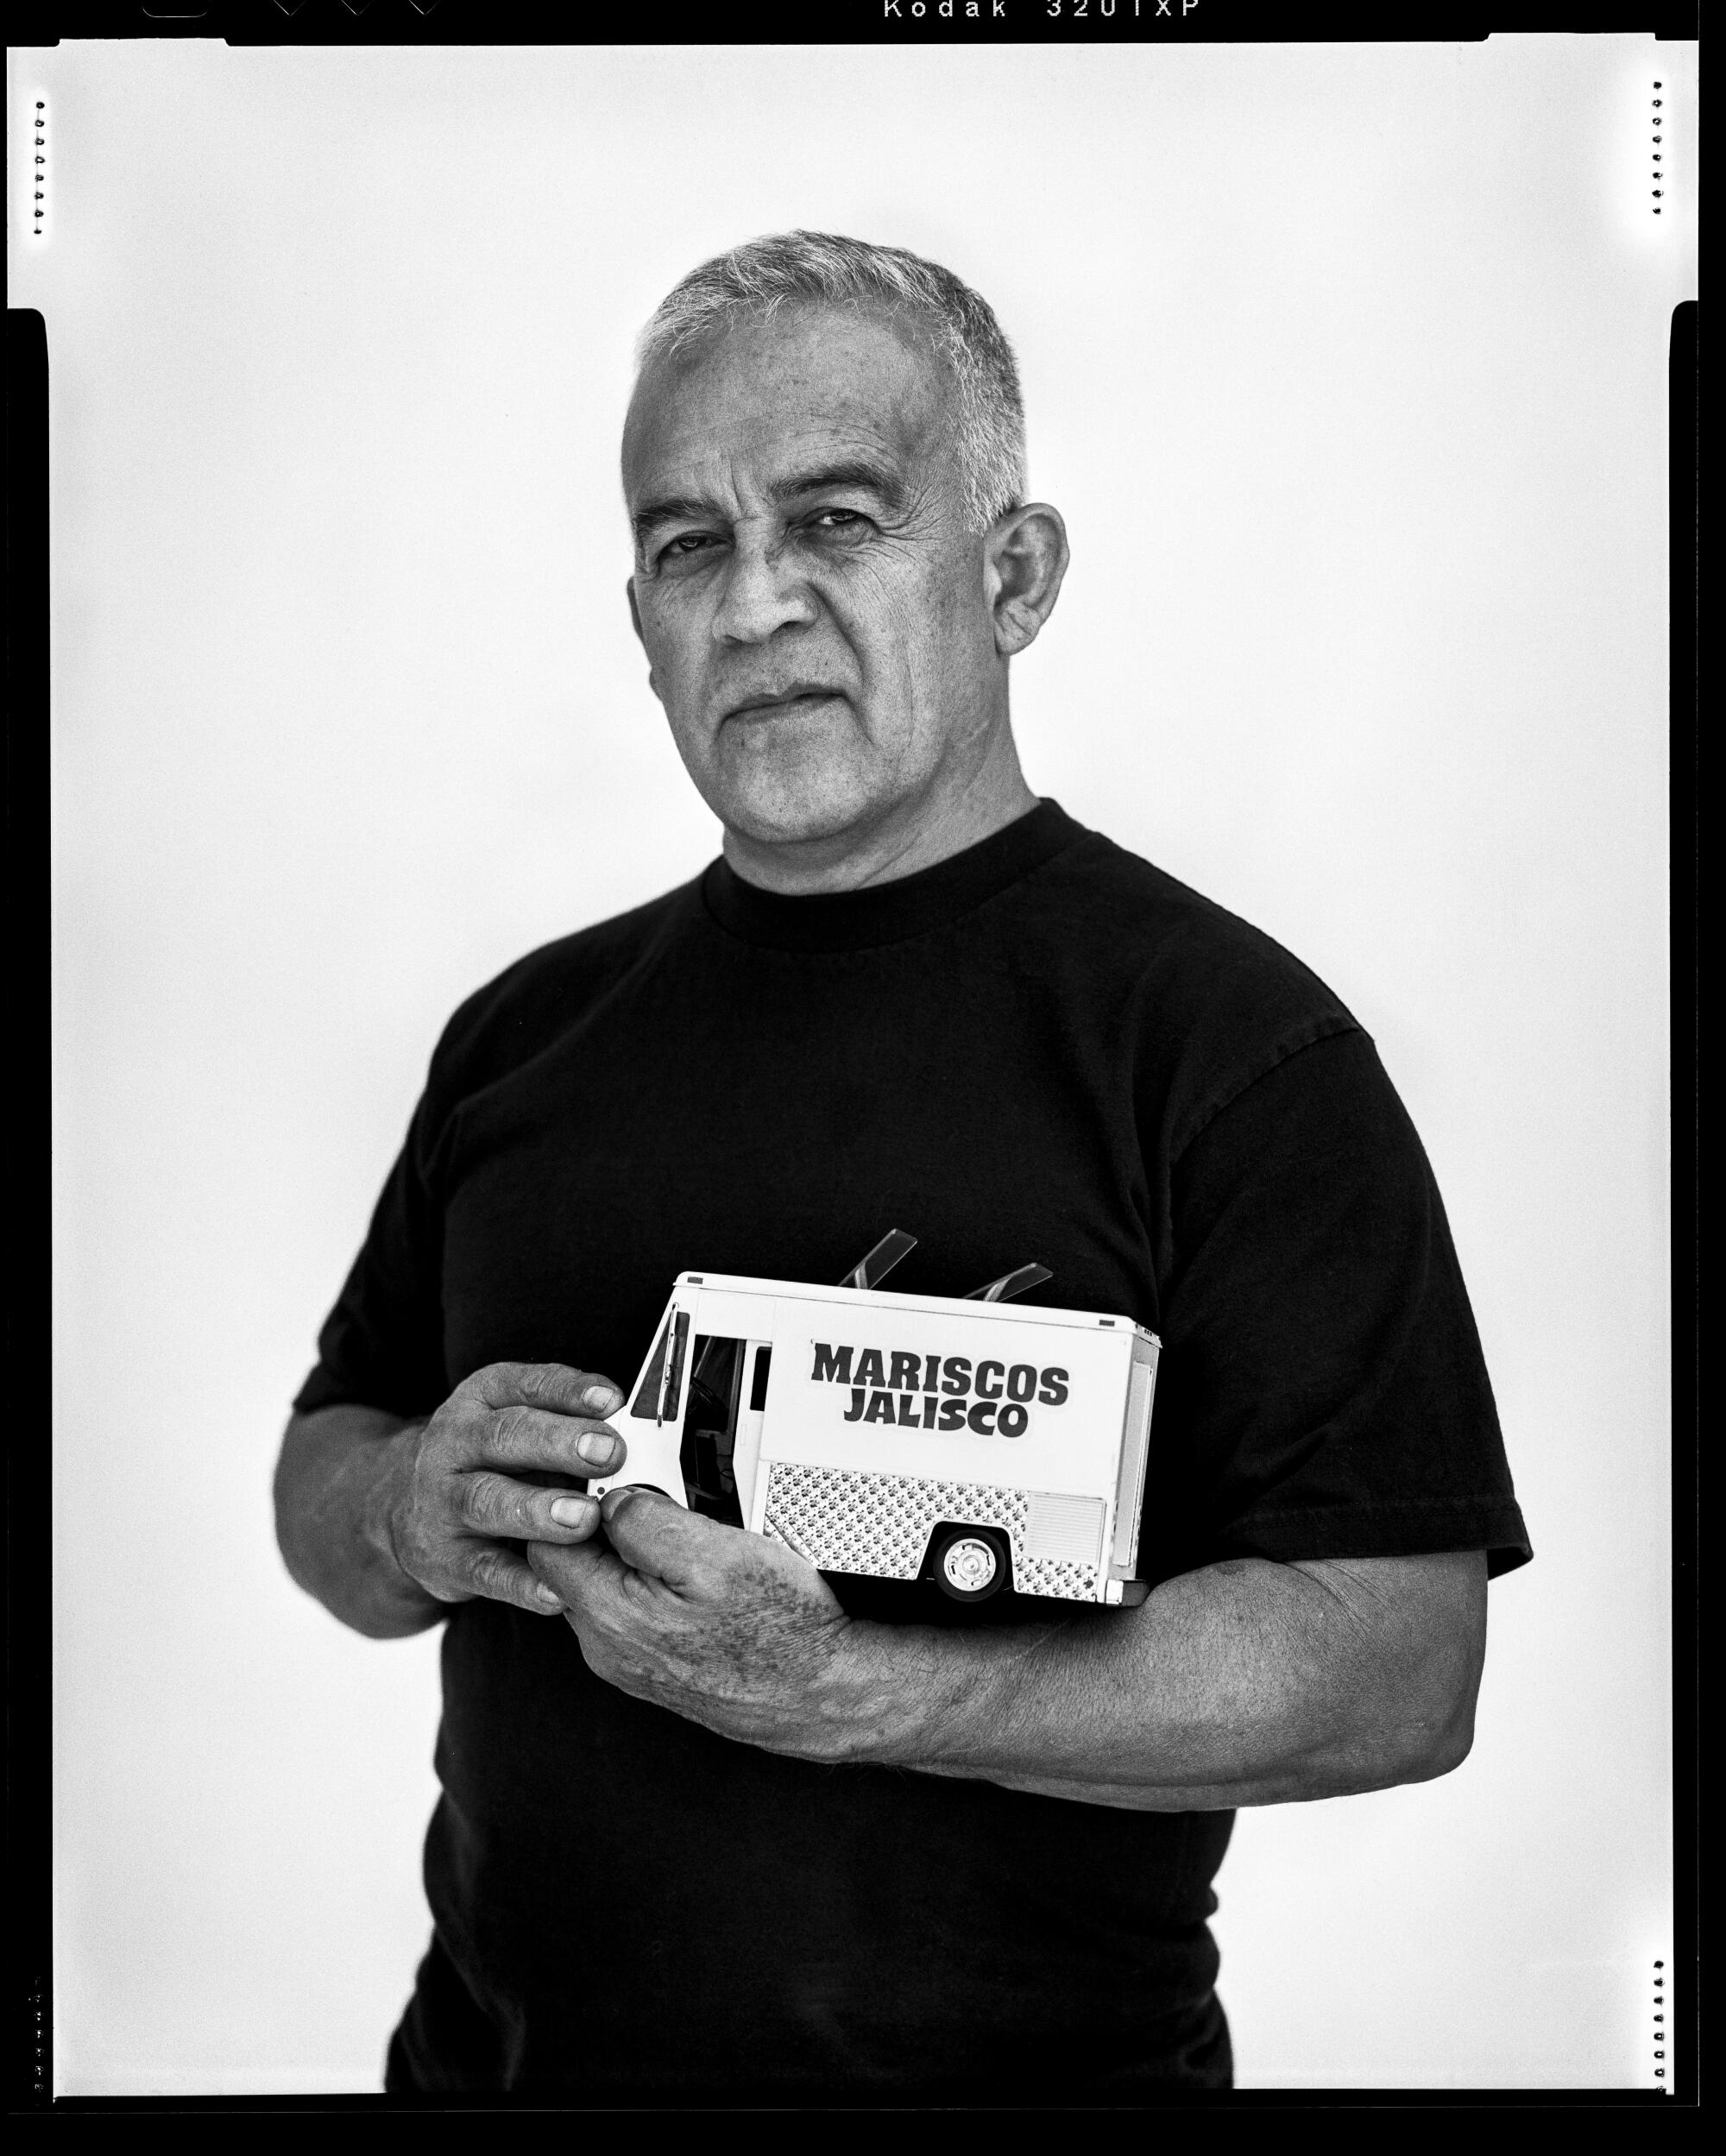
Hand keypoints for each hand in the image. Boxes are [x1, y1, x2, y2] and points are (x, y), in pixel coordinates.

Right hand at [381, 1362, 628, 1616]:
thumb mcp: (525, 1425)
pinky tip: (556, 1591)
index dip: (571, 1391)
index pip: (527, 1384)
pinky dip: (521, 1583)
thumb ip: (574, 1424)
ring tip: (584, 1518)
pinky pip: (485, 1571)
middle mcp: (455, 1442)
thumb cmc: (496, 1460)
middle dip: (560, 1443)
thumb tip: (640, 1432)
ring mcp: (443, 1501)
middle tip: (609, 1454)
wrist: (411, 1508)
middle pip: (506, 1436)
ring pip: (488, 1500)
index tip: (614, 1401)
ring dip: (539, 1509)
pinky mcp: (444, 1558)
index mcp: (483, 1398)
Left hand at [527, 1489, 871, 1757]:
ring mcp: (629, 1661)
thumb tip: (610, 1498)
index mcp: (609, 1616)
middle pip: (570, 1562)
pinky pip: (631, 1609)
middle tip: (653, 1493)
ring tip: (683, 1529)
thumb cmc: (782, 1630)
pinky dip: (649, 1580)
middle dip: (601, 1521)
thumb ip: (646, 1521)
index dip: (570, 1497)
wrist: (820, 1693)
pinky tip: (692, 1568)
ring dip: (629, 1551)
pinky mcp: (655, 1666)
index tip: (606, 1472)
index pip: (545, 1541)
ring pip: (602, 1585)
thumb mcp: (716, 1554)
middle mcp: (608, 1647)